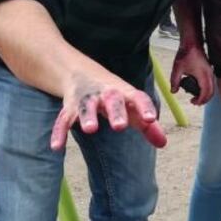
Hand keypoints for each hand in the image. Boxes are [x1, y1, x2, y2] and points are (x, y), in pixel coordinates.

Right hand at [50, 74, 166, 150]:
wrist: (81, 73)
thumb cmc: (114, 96)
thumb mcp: (131, 106)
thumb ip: (147, 126)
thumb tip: (163, 143)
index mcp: (125, 93)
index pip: (138, 97)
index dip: (144, 107)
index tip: (150, 118)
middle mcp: (106, 93)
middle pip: (112, 100)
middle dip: (116, 112)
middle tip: (120, 126)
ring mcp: (87, 99)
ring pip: (86, 106)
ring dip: (87, 116)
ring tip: (90, 130)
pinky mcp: (69, 106)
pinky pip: (63, 119)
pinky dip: (59, 131)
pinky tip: (57, 147)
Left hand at [170, 44, 213, 105]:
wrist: (192, 43)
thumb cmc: (186, 53)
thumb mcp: (177, 68)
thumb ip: (174, 81)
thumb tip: (173, 91)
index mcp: (202, 75)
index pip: (205, 92)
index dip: (200, 100)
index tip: (193, 102)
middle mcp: (209, 74)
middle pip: (211, 92)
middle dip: (204, 100)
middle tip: (195, 102)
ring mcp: (210, 72)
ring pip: (213, 88)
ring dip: (206, 94)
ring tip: (197, 97)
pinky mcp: (209, 70)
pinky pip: (211, 83)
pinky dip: (207, 89)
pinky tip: (199, 88)